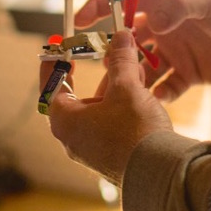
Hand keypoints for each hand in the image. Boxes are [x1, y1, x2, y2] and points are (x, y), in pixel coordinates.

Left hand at [41, 30, 172, 185]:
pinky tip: (140, 90)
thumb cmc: (134, 131)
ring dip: (114, 85)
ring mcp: (92, 148)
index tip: (60, 47)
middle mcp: (73, 137)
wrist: (160, 174)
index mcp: (65, 121)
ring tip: (133, 67)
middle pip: (77, 96)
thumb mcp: (126, 87)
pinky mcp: (111, 154)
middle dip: (96, 72)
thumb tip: (121, 37)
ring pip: (98, 108)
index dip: (54, 63)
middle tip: (105, 52)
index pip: (50, 86)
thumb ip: (120, 60)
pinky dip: (121, 103)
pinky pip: (110, 121)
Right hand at [74, 0, 210, 101]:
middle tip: (96, 67)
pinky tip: (146, 105)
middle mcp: (166, 26)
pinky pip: (163, 87)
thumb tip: (150, 22)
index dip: (101, 7)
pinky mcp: (188, 74)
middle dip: (110, 51)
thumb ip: (180, 7)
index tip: (80, 21)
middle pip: (127, 38)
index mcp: (166, 2)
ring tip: (114, 92)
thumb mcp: (210, 2)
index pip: (125, 0)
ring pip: (141, 66)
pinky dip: (153, 96)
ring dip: (128, 78)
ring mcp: (176, 51)